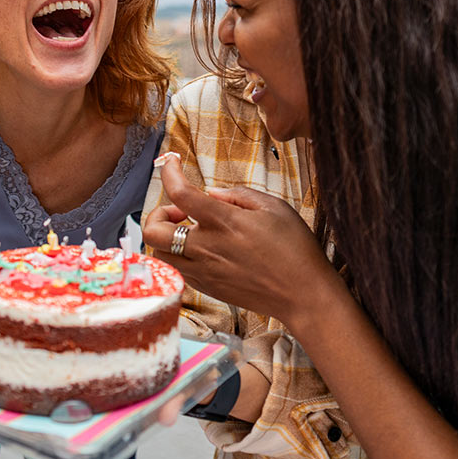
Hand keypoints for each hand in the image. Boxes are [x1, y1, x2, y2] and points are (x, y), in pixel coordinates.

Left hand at [142, 158, 340, 326]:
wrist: (304, 296)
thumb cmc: (295, 250)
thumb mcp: (274, 208)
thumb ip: (239, 195)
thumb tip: (212, 193)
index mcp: (225, 223)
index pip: (179, 193)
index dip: (168, 172)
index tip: (171, 162)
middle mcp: (207, 249)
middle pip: (153, 231)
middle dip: (158, 213)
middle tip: (181, 211)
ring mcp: (204, 272)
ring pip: (159, 254)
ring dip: (167, 236)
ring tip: (192, 231)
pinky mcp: (208, 289)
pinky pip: (177, 270)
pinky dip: (179, 255)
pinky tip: (202, 249)